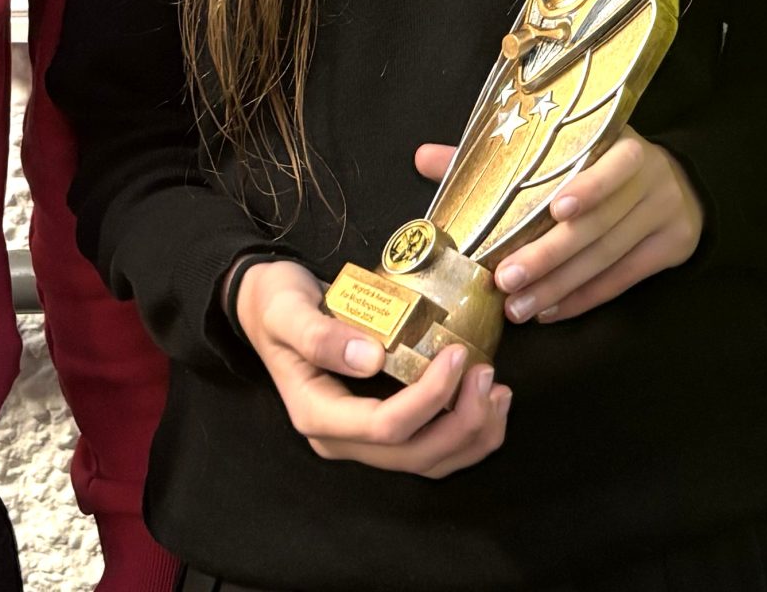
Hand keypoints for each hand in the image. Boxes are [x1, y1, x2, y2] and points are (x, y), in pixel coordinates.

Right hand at [230, 257, 508, 476]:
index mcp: (317, 414)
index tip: (458, 356)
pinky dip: (466, 432)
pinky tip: (488, 401)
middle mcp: (341, 439)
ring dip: (472, 435)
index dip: (429, 399)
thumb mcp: (287, 310)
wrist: (268, 308)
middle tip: (488, 372)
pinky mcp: (381, 429)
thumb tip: (370, 356)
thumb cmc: (277, 305)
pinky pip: (430, 446)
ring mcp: (361, 439)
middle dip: (462, 422)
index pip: (383, 427)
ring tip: (498, 391)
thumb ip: (319, 335)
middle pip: (413, 455)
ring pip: (427, 460)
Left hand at [409, 130, 702, 325]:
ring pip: (606, 257)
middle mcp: (651, 177)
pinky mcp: (671, 249)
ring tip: (517, 307)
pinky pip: (621, 280)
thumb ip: (498, 156)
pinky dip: (582, 298)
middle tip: (505, 279)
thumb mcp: (566, 147)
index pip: (612, 164)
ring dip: (558, 285)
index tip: (557, 207)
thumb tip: (424, 156)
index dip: (589, 186)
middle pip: (598, 224)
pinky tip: (549, 311)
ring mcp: (664, 214)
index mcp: (623, 142)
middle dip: (548, 254)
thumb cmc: (601, 161)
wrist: (680, 182)